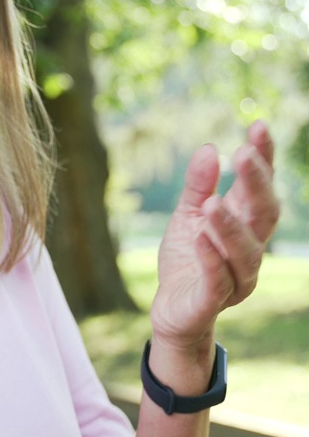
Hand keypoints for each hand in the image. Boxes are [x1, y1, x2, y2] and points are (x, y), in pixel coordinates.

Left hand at [150, 121, 278, 354]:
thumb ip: (198, 185)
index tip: (258, 127)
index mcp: (245, 223)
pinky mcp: (214, 300)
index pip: (262, 188)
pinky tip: (199, 236)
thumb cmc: (187, 257)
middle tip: (243, 154)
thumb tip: (208, 147)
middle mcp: (250, 249)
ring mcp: (237, 277)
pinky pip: (218, 280)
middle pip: (263, 215)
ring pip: (245, 251)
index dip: (264, 159)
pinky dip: (211, 257)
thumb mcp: (187, 214)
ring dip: (230, 225)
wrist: (172, 309)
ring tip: (213, 202)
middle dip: (257, 184)